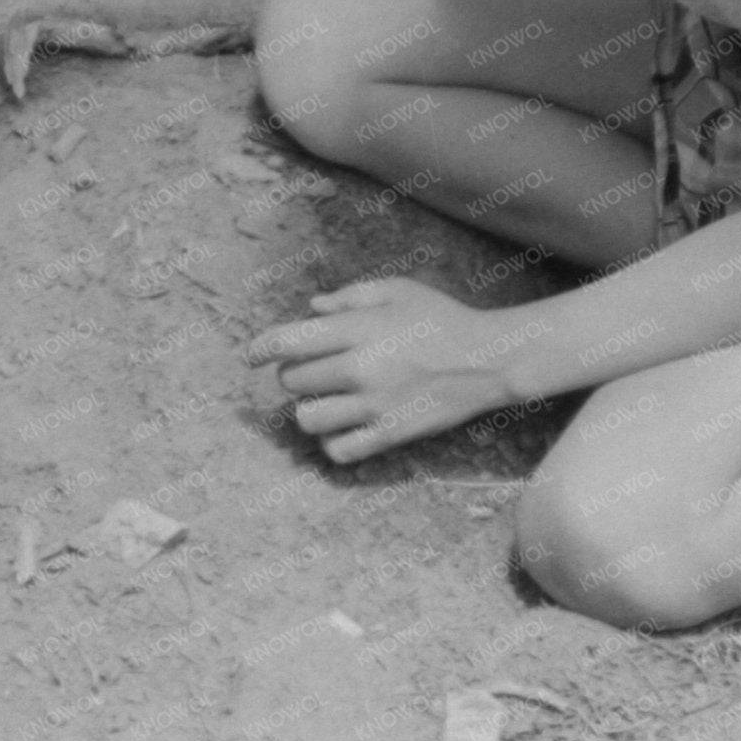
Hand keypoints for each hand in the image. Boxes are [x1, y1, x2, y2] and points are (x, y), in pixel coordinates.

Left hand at [246, 278, 518, 462]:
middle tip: (313, 369)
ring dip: (310, 408)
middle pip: (292, 381)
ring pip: (307, 419)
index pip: (286, 342)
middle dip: (294, 374)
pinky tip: (344, 425)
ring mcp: (374, 405)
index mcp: (357, 329)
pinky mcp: (390, 434)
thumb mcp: (396, 289)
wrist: (488, 359)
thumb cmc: (440, 317)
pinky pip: (339, 450)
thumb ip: (348, 297)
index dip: (260, 348)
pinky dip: (333, 441)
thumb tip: (310, 310)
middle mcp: (359, 368)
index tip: (253, 355)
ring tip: (326, 399)